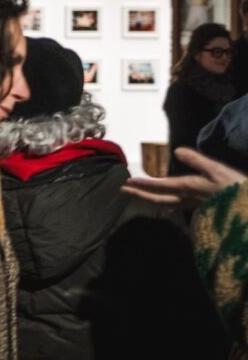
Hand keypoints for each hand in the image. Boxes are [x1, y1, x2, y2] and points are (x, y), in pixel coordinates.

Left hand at [124, 148, 247, 207]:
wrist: (247, 209)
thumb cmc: (234, 187)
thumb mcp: (217, 169)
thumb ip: (196, 160)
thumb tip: (177, 150)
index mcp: (188, 187)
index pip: (160, 185)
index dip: (143, 184)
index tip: (128, 182)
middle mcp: (186, 198)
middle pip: (157, 198)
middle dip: (140, 194)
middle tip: (124, 190)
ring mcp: (193, 205)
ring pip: (165, 204)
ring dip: (150, 199)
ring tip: (138, 195)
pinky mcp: (200, 209)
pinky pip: (176, 207)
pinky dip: (165, 205)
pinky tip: (165, 206)